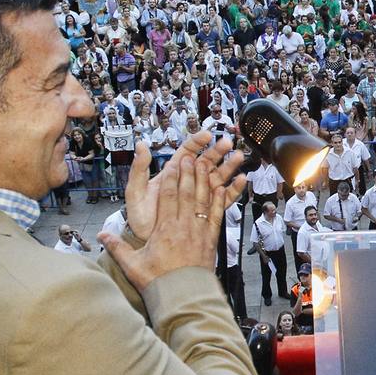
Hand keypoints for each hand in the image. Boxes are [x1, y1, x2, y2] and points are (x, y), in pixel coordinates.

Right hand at [100, 156, 224, 290]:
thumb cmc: (157, 281)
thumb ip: (117, 247)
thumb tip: (101, 234)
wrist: (183, 297)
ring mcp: (199, 232)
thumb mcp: (132, 265)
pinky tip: (221, 188)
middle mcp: (183, 227)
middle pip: (187, 194)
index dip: (171, 178)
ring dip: (205, 181)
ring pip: (203, 201)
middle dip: (188, 174)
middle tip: (190, 157)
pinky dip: (219, 201)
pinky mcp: (211, 240)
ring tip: (206, 165)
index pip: (168, 197)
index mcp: (164, 229)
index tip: (173, 163)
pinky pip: (216, 216)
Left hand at [125, 131, 246, 241]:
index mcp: (173, 172)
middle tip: (227, 143)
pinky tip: (240, 181)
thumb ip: (139, 168)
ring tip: (238, 157)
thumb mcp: (135, 191)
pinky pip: (222, 198)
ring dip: (229, 166)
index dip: (198, 142)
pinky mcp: (206, 209)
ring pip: (217, 176)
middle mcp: (188, 181)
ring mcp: (198, 194)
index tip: (207, 135)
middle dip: (218, 151)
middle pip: (206, 161)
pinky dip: (232, 189)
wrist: (147, 239)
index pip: (187, 152)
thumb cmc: (141, 215)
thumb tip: (141, 146)